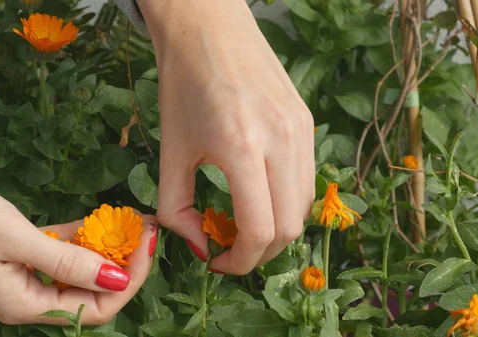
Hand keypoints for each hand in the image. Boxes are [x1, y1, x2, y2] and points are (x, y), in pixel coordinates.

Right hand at [0, 166, 157, 324]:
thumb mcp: (15, 238)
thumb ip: (67, 263)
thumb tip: (116, 280)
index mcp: (25, 305)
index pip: (95, 308)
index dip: (128, 280)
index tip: (146, 243)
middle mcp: (28, 298)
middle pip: (91, 291)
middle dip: (123, 261)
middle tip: (146, 227)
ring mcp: (24, 276)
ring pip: (78, 270)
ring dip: (106, 246)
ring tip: (133, 219)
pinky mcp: (19, 254)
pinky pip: (60, 252)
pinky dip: (82, 237)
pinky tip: (104, 217)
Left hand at [137, 0, 314, 273]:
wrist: (208, 27)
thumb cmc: (182, 85)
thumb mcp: (170, 150)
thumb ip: (177, 208)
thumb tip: (200, 247)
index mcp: (243, 148)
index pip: (260, 231)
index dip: (240, 262)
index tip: (218, 263)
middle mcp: (283, 141)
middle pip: (290, 228)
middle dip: (260, 252)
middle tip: (230, 248)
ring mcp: (302, 131)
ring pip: (304, 207)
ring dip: (276, 229)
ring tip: (243, 223)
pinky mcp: (307, 122)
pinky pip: (306, 179)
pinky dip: (286, 201)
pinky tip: (260, 194)